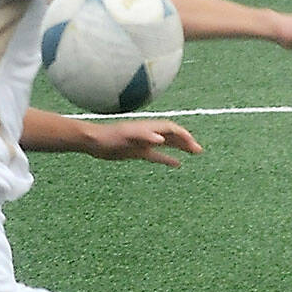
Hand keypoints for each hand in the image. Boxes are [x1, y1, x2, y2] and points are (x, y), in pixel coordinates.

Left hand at [85, 119, 202, 168]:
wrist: (92, 142)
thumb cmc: (108, 137)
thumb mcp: (125, 137)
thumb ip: (144, 137)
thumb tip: (162, 139)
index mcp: (148, 128)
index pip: (171, 129)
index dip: (184, 135)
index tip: (194, 145)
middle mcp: (148, 134)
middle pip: (172, 135)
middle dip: (186, 141)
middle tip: (199, 151)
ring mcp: (143, 143)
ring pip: (168, 144)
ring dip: (181, 147)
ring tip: (194, 153)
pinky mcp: (137, 152)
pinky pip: (157, 155)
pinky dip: (168, 158)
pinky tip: (177, 164)